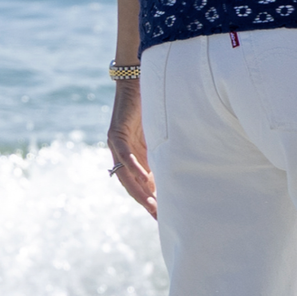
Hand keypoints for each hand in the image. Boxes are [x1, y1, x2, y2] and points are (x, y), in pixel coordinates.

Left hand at [106, 81, 156, 216]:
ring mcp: (117, 145)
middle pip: (131, 185)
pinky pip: (124, 154)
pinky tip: (144, 178)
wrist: (138, 78)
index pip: (141, 184)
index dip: (150, 200)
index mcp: (134, 156)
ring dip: (138, 190)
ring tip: (151, 205)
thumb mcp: (161, 133)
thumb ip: (164, 151)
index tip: (162, 216)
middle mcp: (122, 154)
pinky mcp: (116, 133)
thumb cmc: (153, 103)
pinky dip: (134, 167)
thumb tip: (180, 169)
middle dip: (145, 201)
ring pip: (125, 174)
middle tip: (158, 217)